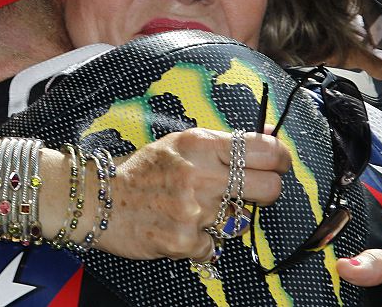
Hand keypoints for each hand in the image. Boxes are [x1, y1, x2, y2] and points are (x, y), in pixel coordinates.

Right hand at [96, 127, 290, 260]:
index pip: (266, 150)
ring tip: (197, 209)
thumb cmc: (143, 170)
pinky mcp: (185, 241)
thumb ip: (225, 142)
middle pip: (269, 188)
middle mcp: (201, 175)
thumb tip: (271, 135)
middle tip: (247, 191)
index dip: (280, 160)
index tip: (277, 166)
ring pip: (242, 220)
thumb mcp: (182, 143)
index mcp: (201, 144)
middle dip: (265, 191)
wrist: (100, 201)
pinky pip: (216, 246)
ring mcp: (194, 211)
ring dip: (226, 218)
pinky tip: (181, 227)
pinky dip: (202, 240)